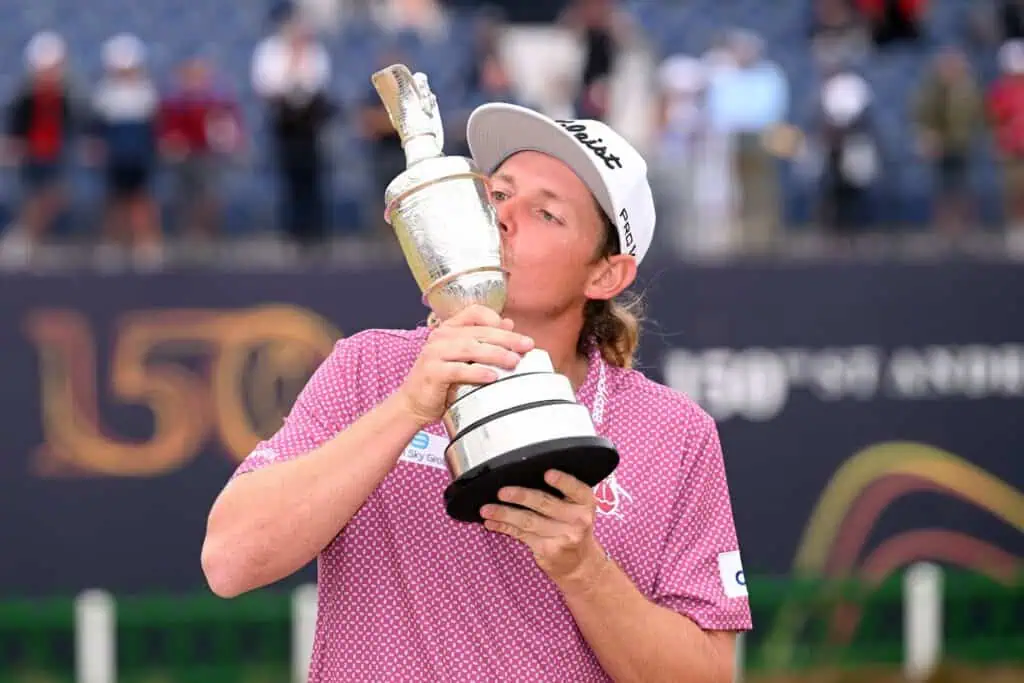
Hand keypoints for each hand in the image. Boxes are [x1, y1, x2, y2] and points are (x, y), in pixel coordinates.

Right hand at [396, 304, 534, 425]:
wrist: (414, 403)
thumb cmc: (442, 381)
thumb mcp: (463, 358)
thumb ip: (482, 341)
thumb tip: (509, 324)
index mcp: (448, 329)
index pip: (474, 313)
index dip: (495, 318)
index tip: (513, 330)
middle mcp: (440, 337)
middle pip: (478, 332)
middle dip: (506, 339)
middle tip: (527, 345)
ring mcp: (434, 354)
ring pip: (470, 348)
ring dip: (495, 354)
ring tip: (514, 361)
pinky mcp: (432, 372)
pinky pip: (458, 370)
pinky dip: (477, 372)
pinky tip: (493, 376)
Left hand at [481, 469, 608, 590]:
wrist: (579, 564)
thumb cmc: (573, 528)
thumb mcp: (577, 509)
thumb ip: (561, 495)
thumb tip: (523, 477)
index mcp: (585, 504)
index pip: (577, 489)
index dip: (563, 481)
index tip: (547, 474)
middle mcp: (578, 520)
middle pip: (545, 504)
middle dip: (521, 496)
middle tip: (502, 492)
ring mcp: (563, 537)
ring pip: (528, 521)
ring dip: (504, 514)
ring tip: (487, 509)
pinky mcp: (547, 550)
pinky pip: (521, 535)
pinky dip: (503, 527)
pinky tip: (491, 523)